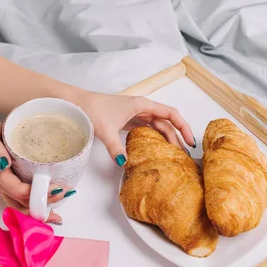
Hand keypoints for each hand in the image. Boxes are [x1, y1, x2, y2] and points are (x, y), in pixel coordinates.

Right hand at [0, 112, 68, 222]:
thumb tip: (5, 164)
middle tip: (66, 196)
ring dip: (39, 210)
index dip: (40, 193)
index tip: (59, 188)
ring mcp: (3, 185)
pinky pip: (20, 199)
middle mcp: (0, 184)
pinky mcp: (7, 182)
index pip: (21, 191)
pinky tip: (47, 203)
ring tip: (58, 213)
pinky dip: (34, 205)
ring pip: (21, 206)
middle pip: (23, 204)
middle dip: (45, 205)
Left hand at [74, 92, 194, 164]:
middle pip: (166, 122)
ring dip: (165, 139)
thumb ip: (115, 147)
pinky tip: (155, 150)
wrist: (77, 103)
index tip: (190, 142)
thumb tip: (124, 163)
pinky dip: (153, 139)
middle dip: (176, 138)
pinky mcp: (128, 120)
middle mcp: (141, 108)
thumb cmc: (92, 110)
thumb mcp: (105, 130)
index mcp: (142, 105)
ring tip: (173, 155)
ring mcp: (135, 114)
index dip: (184, 127)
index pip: (171, 114)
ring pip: (156, 126)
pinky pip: (146, 129)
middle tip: (183, 156)